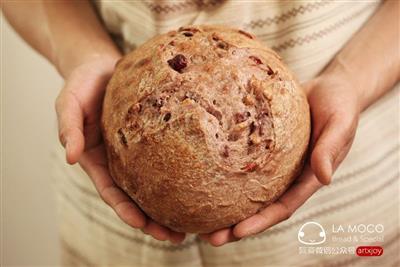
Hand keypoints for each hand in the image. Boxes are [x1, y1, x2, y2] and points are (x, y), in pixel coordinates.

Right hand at [55, 55, 185, 243]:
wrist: (101, 65)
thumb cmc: (82, 83)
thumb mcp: (69, 102)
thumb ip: (68, 128)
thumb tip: (70, 157)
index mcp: (99, 159)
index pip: (112, 192)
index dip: (125, 210)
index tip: (142, 225)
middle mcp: (121, 160)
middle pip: (139, 195)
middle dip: (154, 219)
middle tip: (175, 237)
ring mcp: (139, 150)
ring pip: (158, 181)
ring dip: (174, 203)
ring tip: (196, 222)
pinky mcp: (156, 134)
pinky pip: (170, 154)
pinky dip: (183, 171)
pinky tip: (202, 180)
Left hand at [199, 73, 360, 245]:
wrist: (330, 88)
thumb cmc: (339, 105)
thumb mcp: (340, 124)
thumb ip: (331, 149)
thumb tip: (325, 178)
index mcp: (307, 178)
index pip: (283, 207)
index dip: (261, 221)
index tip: (237, 232)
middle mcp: (288, 176)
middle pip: (260, 207)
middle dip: (236, 225)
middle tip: (209, 238)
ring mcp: (274, 164)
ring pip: (247, 191)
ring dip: (225, 207)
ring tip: (198, 220)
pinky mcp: (262, 148)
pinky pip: (242, 164)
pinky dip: (225, 175)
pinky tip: (202, 177)